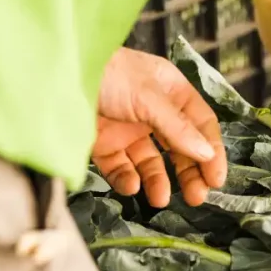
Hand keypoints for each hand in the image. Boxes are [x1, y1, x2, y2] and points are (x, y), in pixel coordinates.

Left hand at [92, 48, 226, 207]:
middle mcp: (153, 111)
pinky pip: (122, 168)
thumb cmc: (106, 71)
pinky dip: (127, 180)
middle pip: (180, 148)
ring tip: (160, 199)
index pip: (200, 125)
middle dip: (189, 173)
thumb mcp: (148, 96)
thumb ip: (177, 127)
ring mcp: (128, 130)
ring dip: (159, 181)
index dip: (211, 151)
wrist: (54, 74)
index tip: (216, 178)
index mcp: (170, 91)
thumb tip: (206, 153)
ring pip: (152, 163)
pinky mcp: (104, 145)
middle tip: (197, 197)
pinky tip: (131, 186)